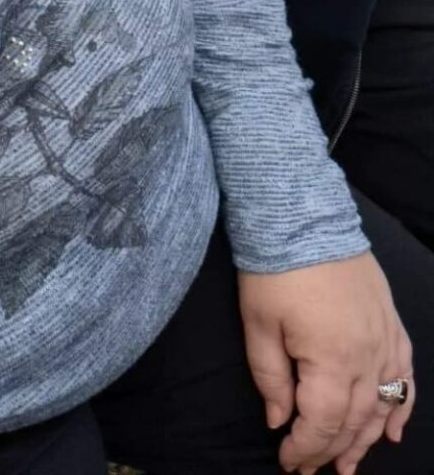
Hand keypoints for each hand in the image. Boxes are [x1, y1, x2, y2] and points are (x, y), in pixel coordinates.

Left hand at [240, 253, 413, 472]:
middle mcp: (367, 357)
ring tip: (347, 464)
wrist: (303, 214)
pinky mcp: (390, 322)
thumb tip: (278, 420)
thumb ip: (270, 377)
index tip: (286, 463)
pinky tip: (394, 430)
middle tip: (310, 469)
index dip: (304, 448)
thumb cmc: (275, 268)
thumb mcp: (258, 323)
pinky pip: (405, 376)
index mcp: (332, 361)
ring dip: (366, 439)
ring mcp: (384, 339)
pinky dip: (402, 407)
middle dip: (329, 449)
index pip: (322, 423)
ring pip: (383, 406)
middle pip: (354, 421)